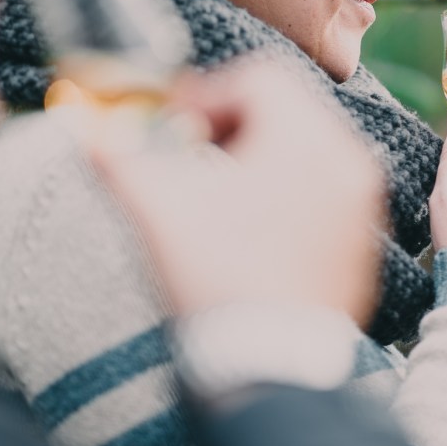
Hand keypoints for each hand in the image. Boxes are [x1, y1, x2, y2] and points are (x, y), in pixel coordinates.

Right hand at [86, 62, 384, 325]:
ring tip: (215, 192)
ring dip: (258, 156)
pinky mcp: (361, 242)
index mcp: (310, 139)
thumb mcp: (156, 207)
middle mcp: (350, 162)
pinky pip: (324, 192)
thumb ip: (117, 153)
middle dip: (231, 123)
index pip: (259, 78)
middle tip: (189, 153)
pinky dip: (286, 192)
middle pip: (287, 109)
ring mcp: (362, 205)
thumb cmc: (217, 278)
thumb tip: (84, 127)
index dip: (204, 93)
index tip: (170, 124)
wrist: (268, 367)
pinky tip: (248, 228)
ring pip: (307, 150)